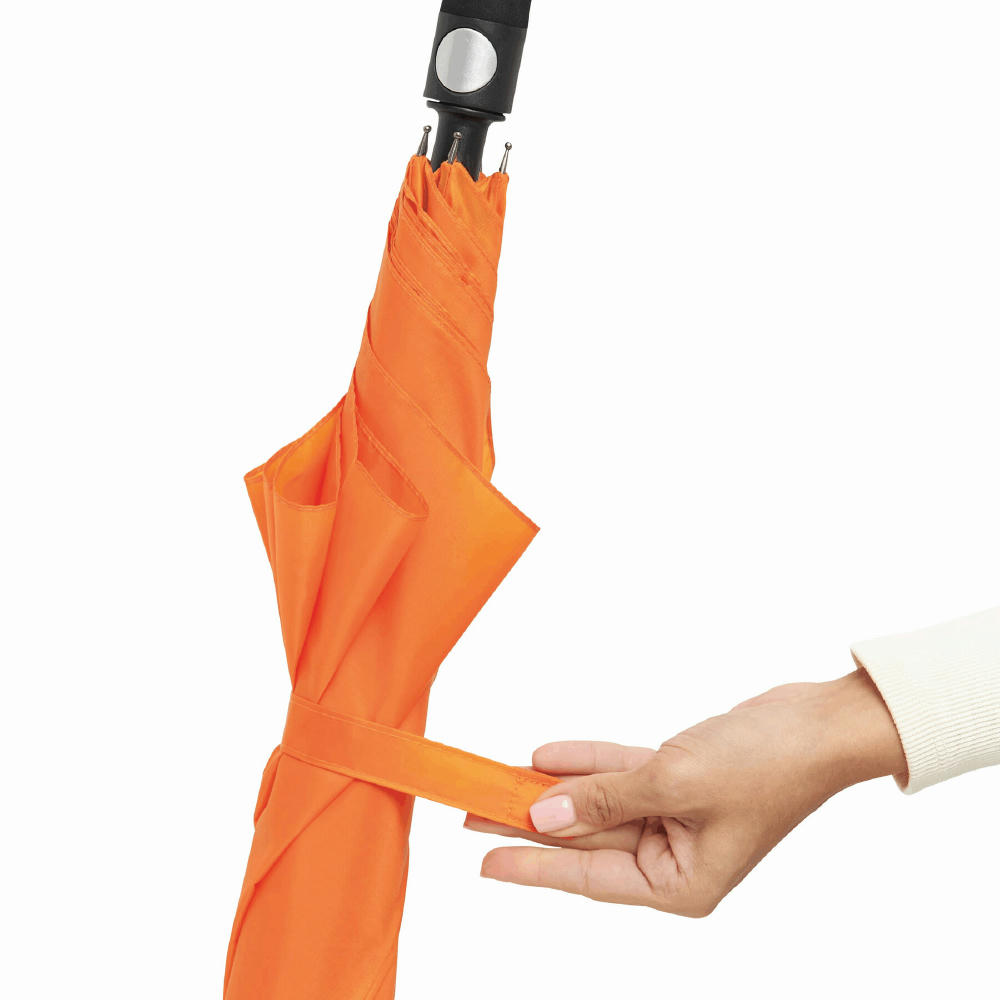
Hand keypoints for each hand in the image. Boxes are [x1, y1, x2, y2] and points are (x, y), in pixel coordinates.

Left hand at [467, 670, 904, 915]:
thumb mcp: (674, 783)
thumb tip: (544, 816)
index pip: (588, 878)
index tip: (483, 863)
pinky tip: (543, 756)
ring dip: (553, 788)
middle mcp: (675, 856)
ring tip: (496, 781)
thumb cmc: (769, 765)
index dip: (531, 867)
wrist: (821, 722)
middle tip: (473, 812)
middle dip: (531, 822)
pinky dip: (586, 763)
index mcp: (681, 883)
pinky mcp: (678, 780)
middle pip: (587, 839)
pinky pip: (619, 774)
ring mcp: (675, 816)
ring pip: (598, 803)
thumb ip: (603, 800)